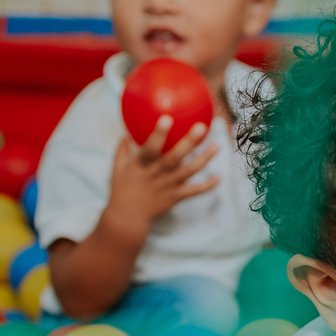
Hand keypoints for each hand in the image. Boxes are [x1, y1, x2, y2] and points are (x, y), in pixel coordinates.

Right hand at [104, 116, 220, 237]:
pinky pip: (194, 192)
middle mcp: (156, 175)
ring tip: (216, 146)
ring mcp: (168, 186)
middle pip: (175, 157)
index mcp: (141, 165)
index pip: (150, 148)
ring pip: (189, 172)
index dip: (158, 134)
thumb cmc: (121, 190)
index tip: (167, 118)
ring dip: (204, 159)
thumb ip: (122, 150)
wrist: (128, 218)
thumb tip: (125, 133)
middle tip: (202, 127)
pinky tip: (219, 178)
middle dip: (188, 142)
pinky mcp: (175, 197)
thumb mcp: (117, 169)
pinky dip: (207, 186)